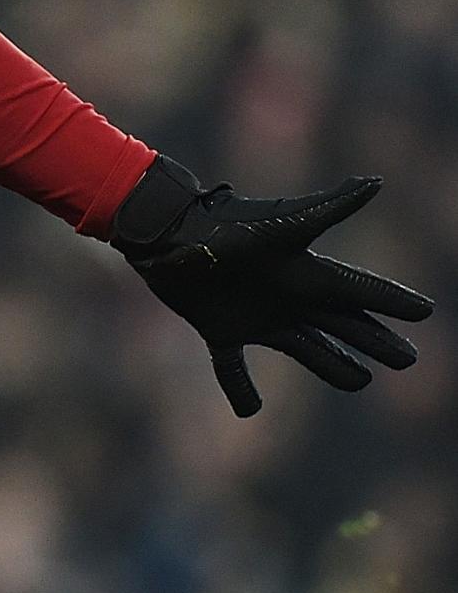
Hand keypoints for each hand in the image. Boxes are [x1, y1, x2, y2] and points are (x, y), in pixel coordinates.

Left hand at [113, 156, 433, 415]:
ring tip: (358, 381)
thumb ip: (330, 206)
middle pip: (344, 325)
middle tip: (406, 358)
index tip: (425, 310)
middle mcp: (288, 297)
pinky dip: (239, 387)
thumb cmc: (226, 226)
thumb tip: (376, 182)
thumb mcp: (284, 221)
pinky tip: (249, 410)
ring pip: (306, 348)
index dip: (392, 301)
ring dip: (333, 366)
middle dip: (376, 341)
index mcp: (307, 275)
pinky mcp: (220, 328)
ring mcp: (256, 315)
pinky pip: (233, 365)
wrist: (167, 231)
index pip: (361, 292)